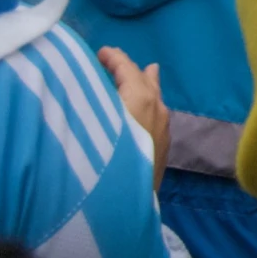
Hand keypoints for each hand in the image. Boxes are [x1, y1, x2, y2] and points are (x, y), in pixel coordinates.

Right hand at [98, 48, 169, 188]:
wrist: (125, 205)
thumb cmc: (103, 159)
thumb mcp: (93, 125)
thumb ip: (95, 100)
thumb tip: (99, 84)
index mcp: (140, 100)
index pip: (128, 70)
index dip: (115, 59)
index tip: (102, 52)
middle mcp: (156, 110)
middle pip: (145, 81)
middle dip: (130, 70)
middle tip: (113, 61)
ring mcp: (163, 129)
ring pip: (154, 97)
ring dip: (143, 84)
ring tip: (144, 72)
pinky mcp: (163, 147)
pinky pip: (155, 113)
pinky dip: (147, 102)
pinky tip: (146, 106)